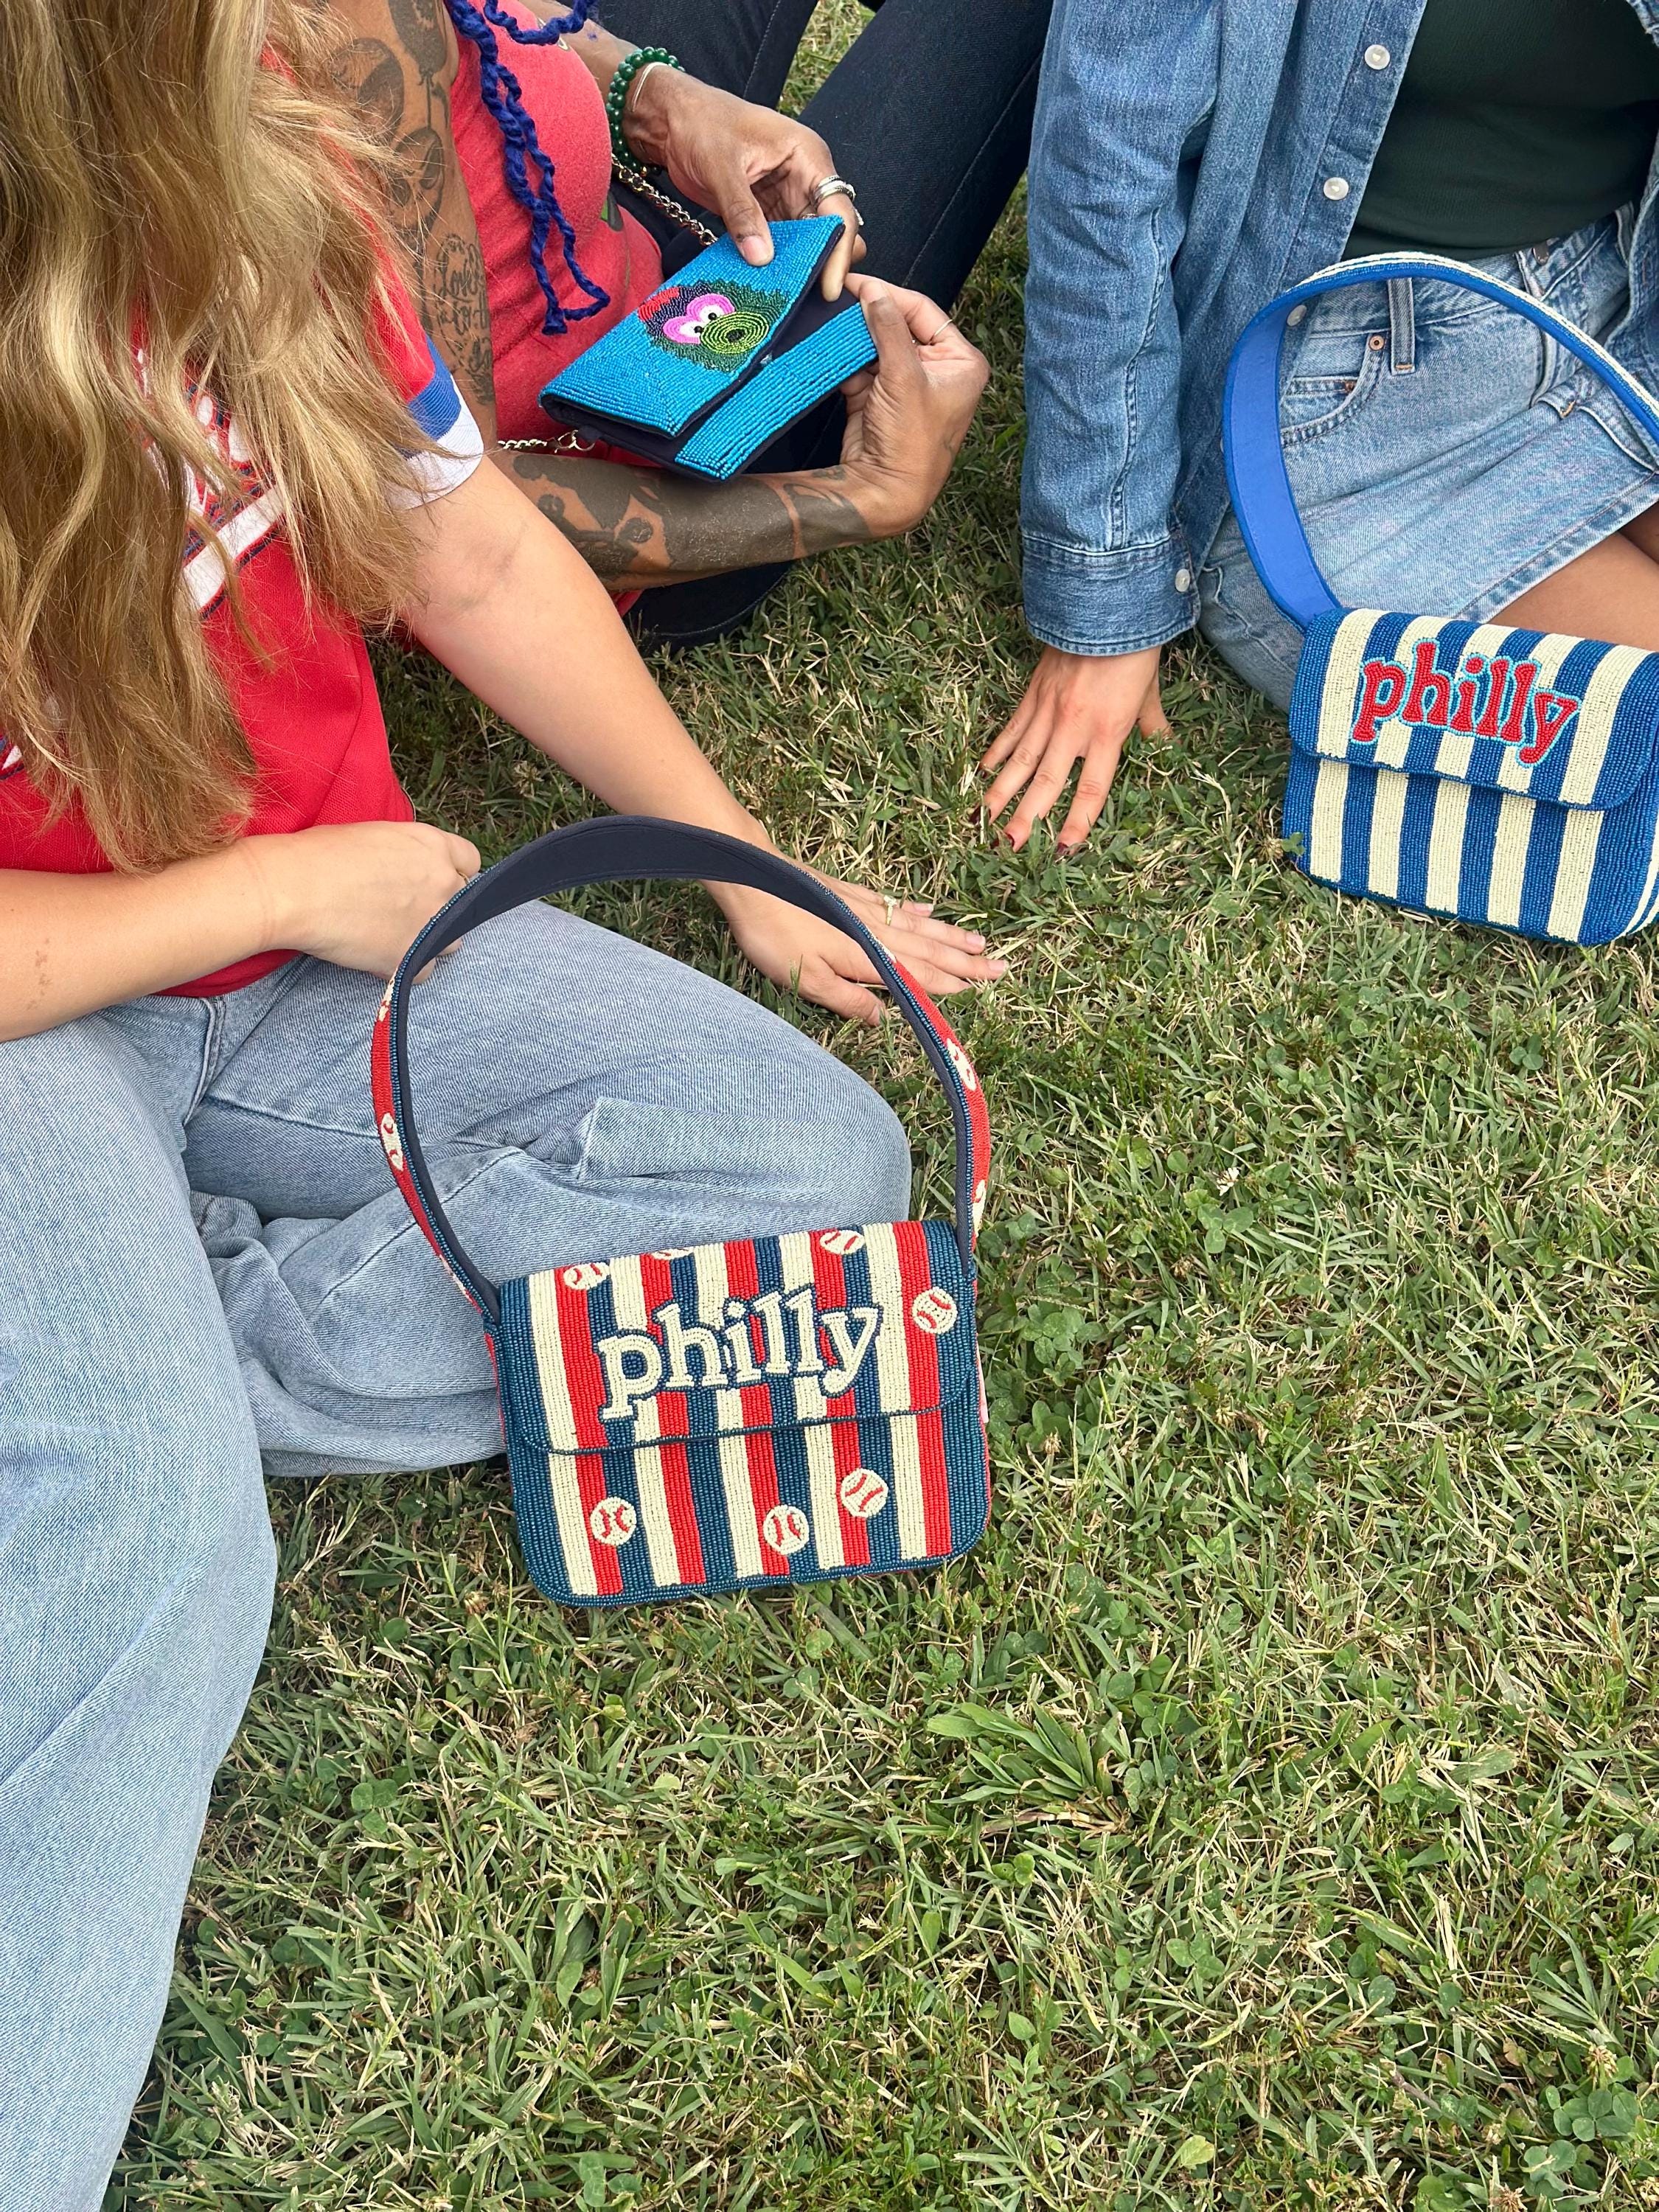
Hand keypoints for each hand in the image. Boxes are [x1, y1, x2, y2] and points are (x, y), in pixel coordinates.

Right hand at [237, 820, 480, 976]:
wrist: (294, 890)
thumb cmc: (320, 855)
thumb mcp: (374, 836)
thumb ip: (406, 854)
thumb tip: (406, 870)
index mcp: (434, 846)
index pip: (470, 861)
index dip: (453, 871)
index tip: (434, 880)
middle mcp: (444, 884)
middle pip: (463, 903)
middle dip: (441, 908)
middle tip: (405, 909)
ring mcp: (433, 924)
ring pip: (451, 940)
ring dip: (430, 940)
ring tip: (393, 935)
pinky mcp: (413, 958)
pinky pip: (424, 970)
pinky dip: (406, 967)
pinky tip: (380, 956)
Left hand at [626, 68, 862, 296]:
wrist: (671, 120)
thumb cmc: (701, 122)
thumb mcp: (721, 165)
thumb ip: (741, 212)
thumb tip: (761, 257)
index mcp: (807, 157)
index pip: (838, 210)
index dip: (839, 249)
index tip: (829, 287)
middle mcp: (804, 179)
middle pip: (829, 232)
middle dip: (822, 263)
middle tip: (810, 296)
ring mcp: (786, 199)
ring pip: (807, 244)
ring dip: (798, 267)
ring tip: (788, 295)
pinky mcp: (766, 215)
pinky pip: (780, 246)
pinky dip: (776, 264)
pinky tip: (769, 284)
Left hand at [714, 870, 1007, 1025]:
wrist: (752, 878)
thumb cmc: (774, 934)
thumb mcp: (806, 979)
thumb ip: (848, 999)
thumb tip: (883, 1018)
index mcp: (869, 955)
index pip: (919, 973)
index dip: (951, 982)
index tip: (981, 986)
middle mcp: (876, 930)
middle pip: (929, 948)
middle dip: (966, 959)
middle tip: (1000, 966)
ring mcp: (866, 908)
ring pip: (919, 926)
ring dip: (950, 936)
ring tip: (979, 942)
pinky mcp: (851, 894)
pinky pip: (894, 905)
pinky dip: (916, 910)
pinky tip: (928, 911)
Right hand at [836, 276, 988, 536]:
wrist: (885, 492)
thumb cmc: (910, 442)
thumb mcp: (904, 376)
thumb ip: (888, 328)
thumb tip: (873, 292)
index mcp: (961, 362)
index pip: (924, 311)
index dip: (890, 295)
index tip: (858, 283)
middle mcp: (939, 370)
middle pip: (898, 326)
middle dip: (869, 316)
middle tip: (839, 299)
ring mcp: (907, 384)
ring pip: (876, 345)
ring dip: (854, 337)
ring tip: (830, 321)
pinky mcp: (880, 397)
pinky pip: (861, 367)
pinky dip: (845, 360)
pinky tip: (829, 349)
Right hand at [981, 646, 1168, 852]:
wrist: (1103, 605)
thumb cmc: (1132, 650)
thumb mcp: (1149, 693)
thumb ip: (1152, 727)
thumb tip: (1165, 748)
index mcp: (1107, 732)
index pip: (1091, 787)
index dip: (1078, 821)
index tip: (1063, 850)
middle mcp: (1073, 728)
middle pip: (1046, 781)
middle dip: (1026, 817)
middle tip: (1008, 846)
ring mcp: (1047, 712)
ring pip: (1020, 761)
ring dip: (1000, 793)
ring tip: (983, 820)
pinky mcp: (1032, 696)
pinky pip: (1011, 731)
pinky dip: (996, 753)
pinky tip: (983, 773)